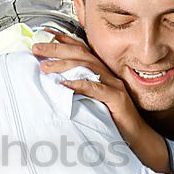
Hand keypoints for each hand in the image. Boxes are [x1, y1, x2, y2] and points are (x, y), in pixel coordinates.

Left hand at [32, 33, 169, 172]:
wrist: (138, 138)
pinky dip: (79, 85)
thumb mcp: (92, 101)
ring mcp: (115, 85)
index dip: (64, 40)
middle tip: (36, 47)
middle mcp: (108, 75)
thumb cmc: (113, 121)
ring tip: (45, 66)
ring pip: (87, 68)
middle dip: (57, 48)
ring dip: (63, 65)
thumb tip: (54, 84)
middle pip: (81, 54)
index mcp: (102, 73)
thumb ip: (78, 90)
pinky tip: (64, 85)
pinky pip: (96, 89)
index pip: (82, 50)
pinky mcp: (118, 99)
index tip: (44, 34)